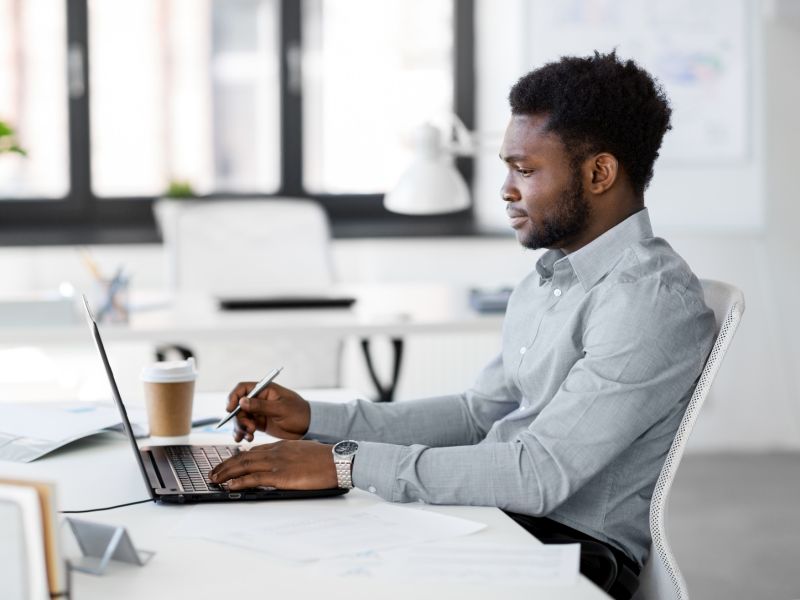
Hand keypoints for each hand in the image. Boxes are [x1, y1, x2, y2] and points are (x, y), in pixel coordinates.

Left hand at [209, 440, 337, 489]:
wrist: (336, 460)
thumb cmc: (324, 458)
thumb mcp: (303, 451)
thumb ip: (289, 456)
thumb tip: (282, 464)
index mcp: (280, 446)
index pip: (253, 451)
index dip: (237, 458)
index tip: (228, 464)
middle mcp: (275, 452)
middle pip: (243, 457)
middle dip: (225, 465)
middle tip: (213, 472)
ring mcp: (276, 463)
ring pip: (244, 466)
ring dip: (226, 473)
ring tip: (214, 479)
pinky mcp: (280, 476)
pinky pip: (254, 478)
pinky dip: (239, 482)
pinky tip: (230, 485)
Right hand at [226, 381, 310, 441]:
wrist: (309, 428)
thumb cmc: (299, 413)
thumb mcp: (281, 409)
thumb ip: (261, 406)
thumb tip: (242, 401)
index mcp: (265, 390)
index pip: (242, 388)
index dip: (233, 397)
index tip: (230, 409)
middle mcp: (259, 399)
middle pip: (238, 406)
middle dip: (240, 418)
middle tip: (249, 428)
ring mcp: (258, 412)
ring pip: (240, 418)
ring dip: (240, 427)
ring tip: (249, 436)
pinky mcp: (259, 424)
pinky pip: (245, 427)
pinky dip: (242, 433)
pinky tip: (245, 439)